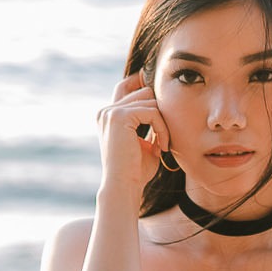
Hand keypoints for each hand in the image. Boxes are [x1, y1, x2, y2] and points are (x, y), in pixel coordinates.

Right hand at [94, 72, 168, 199]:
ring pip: (150, 100)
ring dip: (163, 122)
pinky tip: (162, 146)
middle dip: (160, 111)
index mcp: (109, 116)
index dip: (143, 84)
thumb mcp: (144, 143)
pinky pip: (152, 112)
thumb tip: (163, 109)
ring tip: (163, 144)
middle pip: (143, 92)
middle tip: (165, 136)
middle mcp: (106, 111)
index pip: (126, 86)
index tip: (165, 96)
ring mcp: (111, 112)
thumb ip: (150, 125)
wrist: (124, 186)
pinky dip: (162, 129)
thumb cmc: (136, 171)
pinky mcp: (120, 116)